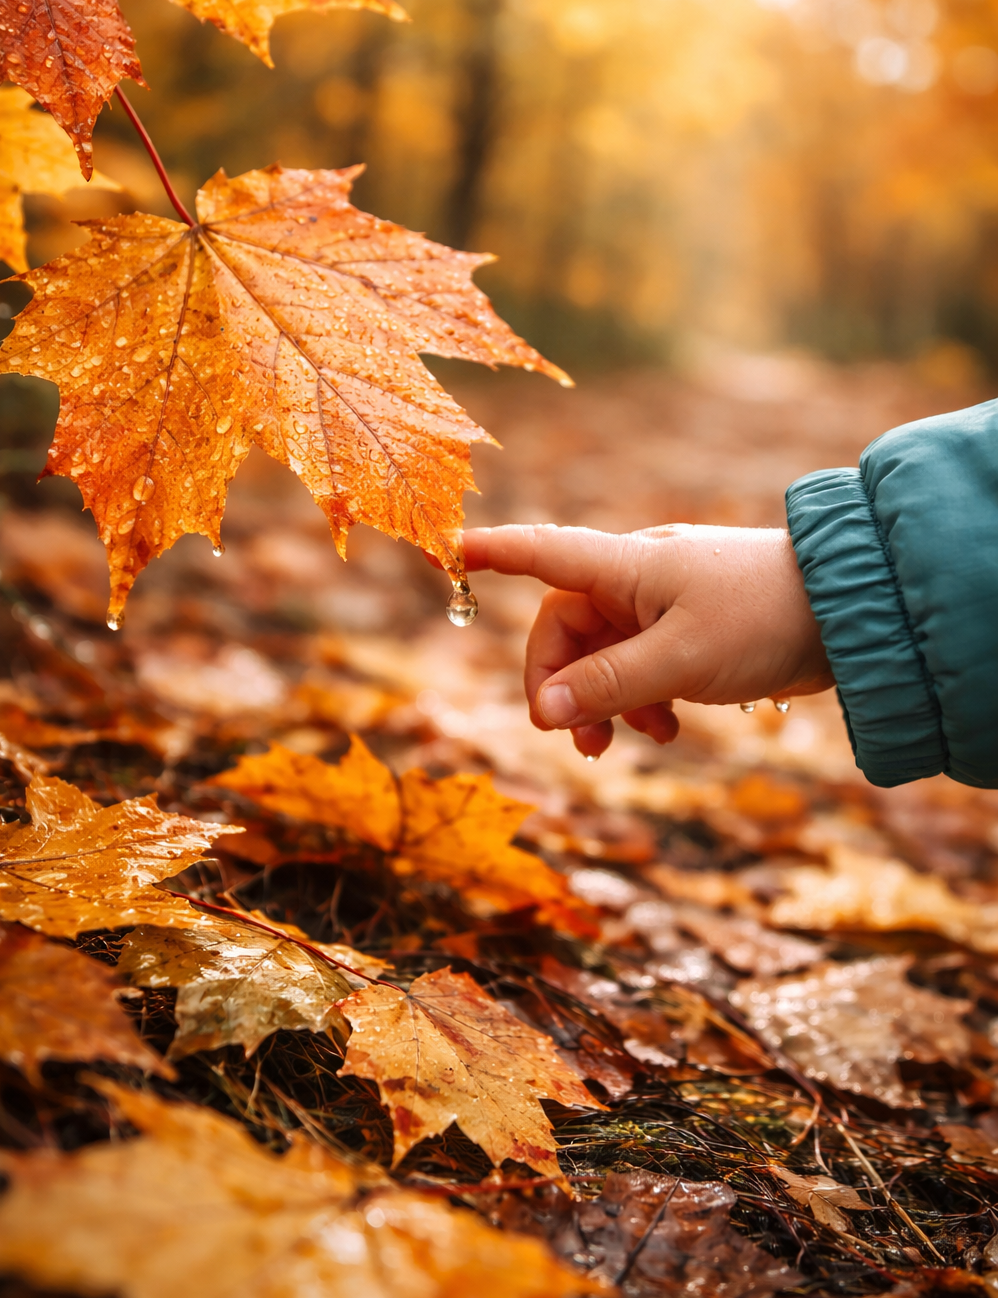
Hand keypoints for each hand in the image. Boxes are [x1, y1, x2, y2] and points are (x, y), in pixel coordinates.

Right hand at [462, 523, 833, 758]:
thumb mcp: (678, 659)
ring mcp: (664, 604)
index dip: (493, 552)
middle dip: (562, 685)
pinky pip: (642, 665)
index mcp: (625, 566)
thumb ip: (606, 686)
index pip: (540, 551)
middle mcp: (636, 578)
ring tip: (618, 746)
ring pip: (603, 655)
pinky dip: (642, 700)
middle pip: (566, 630)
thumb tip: (541, 714)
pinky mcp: (691, 629)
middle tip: (575, 739)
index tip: (448, 551)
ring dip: (602, 702)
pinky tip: (667, 731)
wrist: (850, 611)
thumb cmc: (762, 618)